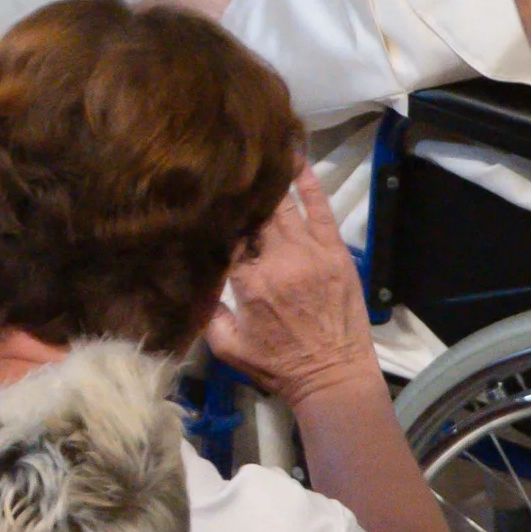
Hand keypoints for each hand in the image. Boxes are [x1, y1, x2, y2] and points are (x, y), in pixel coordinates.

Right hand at [205, 171, 377, 405]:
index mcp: (248, 282)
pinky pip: (321, 210)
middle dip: (242, 195)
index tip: (208, 202)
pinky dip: (309, 184)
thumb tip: (195, 279)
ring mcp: (310, 253)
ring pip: (284, 208)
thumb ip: (208, 313)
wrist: (332, 377)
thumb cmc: (278, 366)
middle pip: (255, 217)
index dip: (219, 219)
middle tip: (228, 169)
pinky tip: (297, 160)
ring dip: (270, 183)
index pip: (229, 238)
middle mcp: (278, 260)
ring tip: (257, 155)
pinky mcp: (335, 252)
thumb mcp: (228, 348)